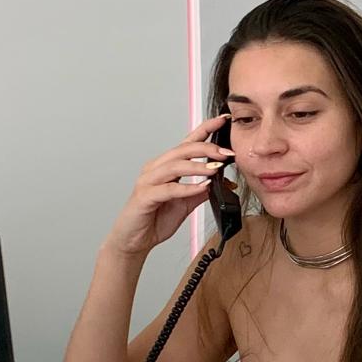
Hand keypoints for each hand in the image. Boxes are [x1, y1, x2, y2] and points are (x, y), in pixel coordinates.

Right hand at [104, 114, 234, 256]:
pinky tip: (201, 187)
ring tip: (216, 168)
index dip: (205, 129)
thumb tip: (224, 183)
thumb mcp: (186, 203)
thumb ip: (202, 191)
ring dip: (198, 166)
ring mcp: (148, 181)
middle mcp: (155, 169)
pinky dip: (186, 187)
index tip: (223, 120)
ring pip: (174, 166)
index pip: (187, 142)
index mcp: (166, 167)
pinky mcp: (145, 197)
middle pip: (182, 150)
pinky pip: (168, 189)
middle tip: (227, 153)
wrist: (134, 241)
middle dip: (207, 149)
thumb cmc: (154, 219)